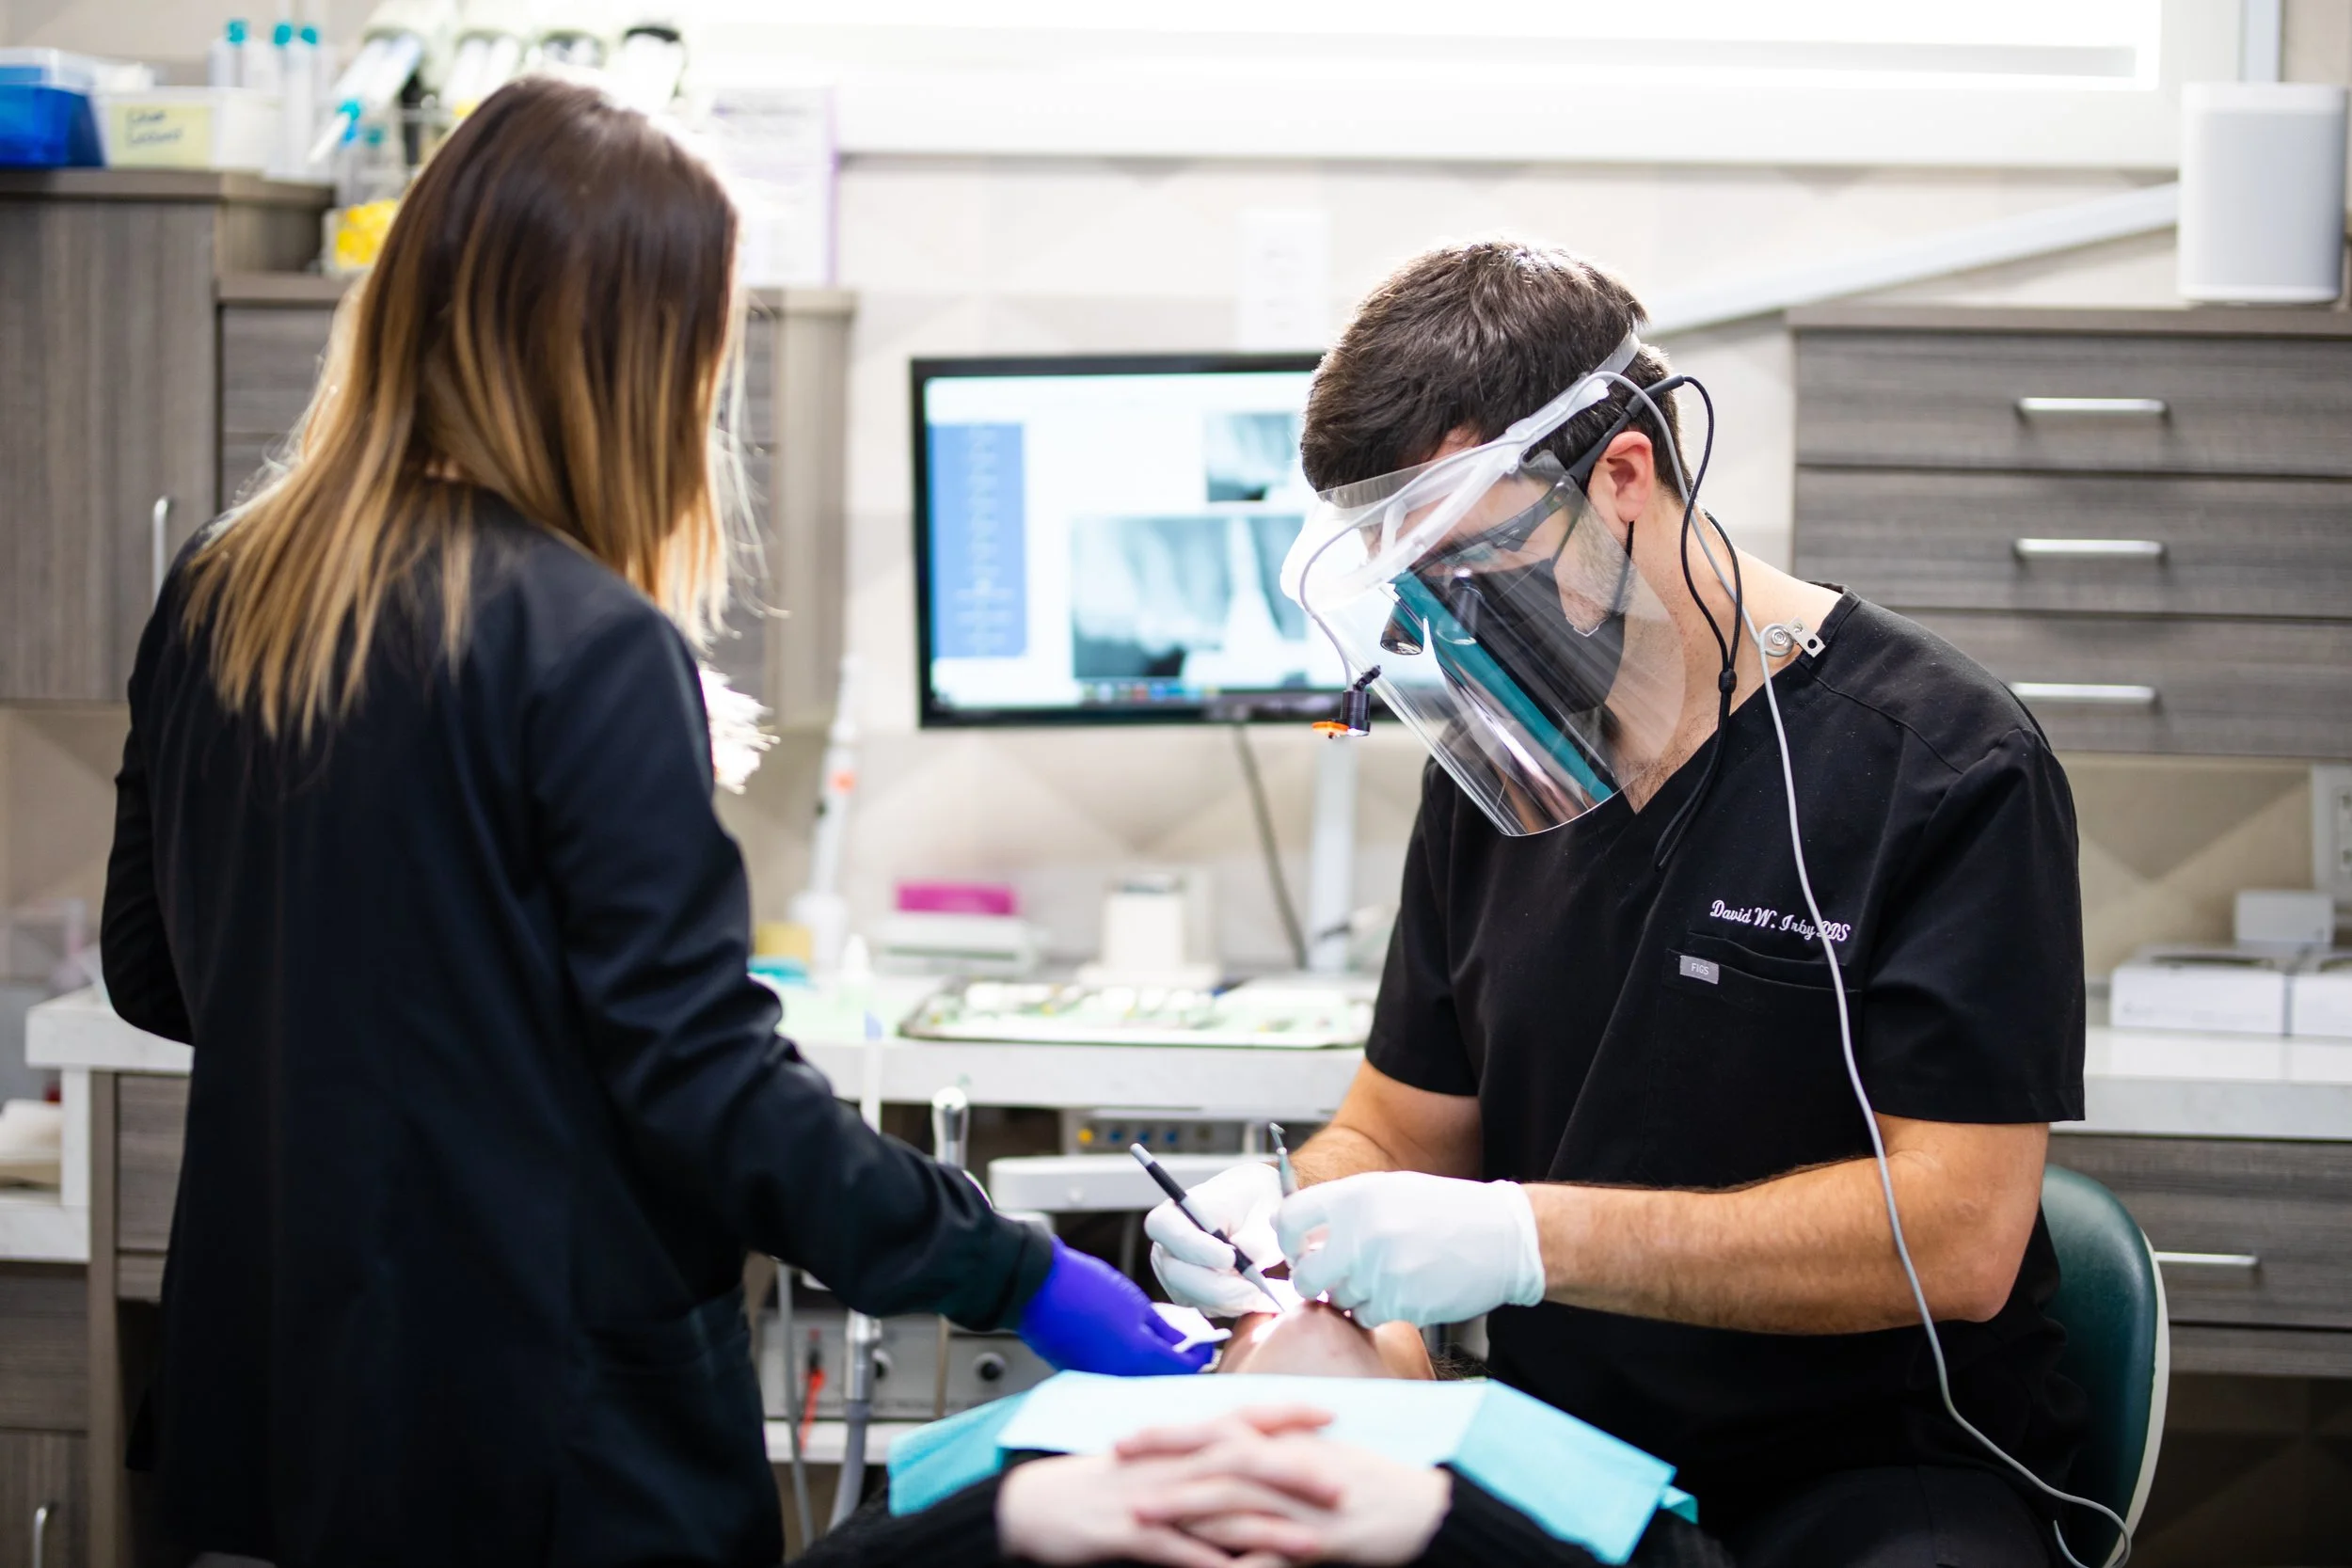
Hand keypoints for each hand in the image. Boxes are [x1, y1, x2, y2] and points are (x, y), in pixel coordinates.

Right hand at [1000, 1408, 1338, 1567]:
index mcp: (1176, 1444)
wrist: (1035, 1505)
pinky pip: (1176, 1553)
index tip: (1330, 1413)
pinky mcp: (1130, 1535)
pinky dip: (1211, 1565)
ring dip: (1268, 1530)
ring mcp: (1151, 1499)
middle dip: (1295, 1475)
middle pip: (1241, 1462)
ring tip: (1313, 1545)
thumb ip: (1195, 1458)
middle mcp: (1170, 1465)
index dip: (1284, 1415)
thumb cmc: (1097, 1487)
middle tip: (1343, 1487)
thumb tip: (1240, 1456)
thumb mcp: (1151, 1465)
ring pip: (1219, 1511)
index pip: (1239, 1418)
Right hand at [1019, 1237, 1216, 1376]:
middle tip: (1184, 1347)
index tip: (1202, 1343)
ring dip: (1153, 1370)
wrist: (1035, 1288)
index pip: (1185, 1369)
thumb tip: (1182, 1341)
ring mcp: (1100, 1382)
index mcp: (1140, 1359)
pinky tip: (1131, 1349)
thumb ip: (1163, 1328)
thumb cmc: (1082, 1287)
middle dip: (1176, 1367)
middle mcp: (1121, 1379)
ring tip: (1158, 1345)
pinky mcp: (1083, 1377)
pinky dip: (1130, 1370)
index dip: (1198, 1355)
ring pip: (1139, 1385)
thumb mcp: (1135, 1302)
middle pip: (1163, 1383)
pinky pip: (1116, 1380)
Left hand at [1120, 1418, 1450, 1567]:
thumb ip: (1279, 1457)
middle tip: (1114, 1456)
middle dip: (1162, 1454)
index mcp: (1287, 1443)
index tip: (1129, 1433)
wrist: (1427, 1511)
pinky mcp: (1318, 1537)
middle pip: (1214, 1452)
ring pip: (1230, 1499)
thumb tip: (1240, 1453)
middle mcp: (1289, 1464)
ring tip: (1137, 1512)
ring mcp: (1301, 1501)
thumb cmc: (1376, 1487)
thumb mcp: (1322, 1462)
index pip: (1218, 1428)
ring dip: (1180, 1505)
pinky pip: (1267, 1550)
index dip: (1172, 1430)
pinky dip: (1232, 1559)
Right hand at [1146, 1159, 1283, 1315]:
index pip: (1166, 1229)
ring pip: (1196, 1298)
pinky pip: (1209, 1309)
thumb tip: (1244, 1255)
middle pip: (1178, 1275)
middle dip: (1220, 1286)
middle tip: (1256, 1287)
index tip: (1230, 1258)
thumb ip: (1252, 1237)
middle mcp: (1165, 1249)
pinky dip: (1236, 1306)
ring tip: (1266, 1292)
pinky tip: (1257, 1295)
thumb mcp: (1257, 1213)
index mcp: (1171, 1215)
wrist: (1256, 1216)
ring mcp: (1174, 1278)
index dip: (1195, 1248)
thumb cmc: (1254, 1207)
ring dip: (1233, 1300)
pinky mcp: (1190, 1298)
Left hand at [1274, 1171, 1543, 1325]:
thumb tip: (1299, 1232)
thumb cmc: (1446, 1212)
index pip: (1289, 1219)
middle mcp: (1361, 1234)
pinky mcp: (1400, 1304)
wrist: (1503, 1237)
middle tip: (1327, 1275)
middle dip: (1311, 1280)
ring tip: (1385, 1273)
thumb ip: (1344, 1210)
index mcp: (1355, 1197)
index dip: (1286, 1239)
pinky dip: (1377, 1308)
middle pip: (1305, 1274)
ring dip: (1352, 1293)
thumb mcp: (1389, 1190)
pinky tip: (1402, 1288)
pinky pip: (1367, 1316)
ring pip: (1338, 1298)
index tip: (1296, 1248)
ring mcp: (1380, 1272)